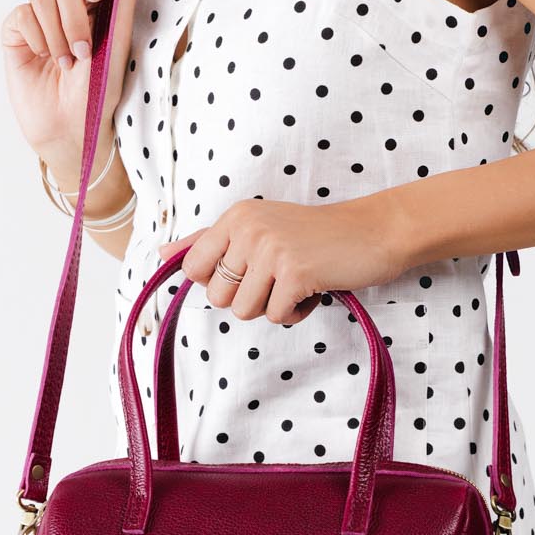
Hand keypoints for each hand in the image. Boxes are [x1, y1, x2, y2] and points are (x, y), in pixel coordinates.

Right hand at [0, 0, 153, 161]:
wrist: (71, 128)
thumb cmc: (100, 89)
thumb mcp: (119, 39)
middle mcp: (70, 1)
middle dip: (76, 15)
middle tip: (84, 49)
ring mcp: (41, 14)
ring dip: (58, 32)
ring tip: (67, 62)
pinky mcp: (17, 29)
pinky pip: (23, 13)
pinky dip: (37, 37)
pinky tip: (44, 59)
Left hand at [155, 196, 407, 325]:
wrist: (374, 231)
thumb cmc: (316, 235)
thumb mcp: (259, 227)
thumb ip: (209, 242)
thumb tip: (161, 256)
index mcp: (236, 216)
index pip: (194, 269)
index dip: (221, 281)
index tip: (251, 270)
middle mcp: (248, 228)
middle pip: (218, 297)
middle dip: (249, 297)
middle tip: (280, 275)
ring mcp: (270, 250)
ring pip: (243, 311)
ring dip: (273, 306)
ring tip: (297, 281)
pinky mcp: (294, 274)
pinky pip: (276, 317)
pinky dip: (297, 312)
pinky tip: (314, 288)